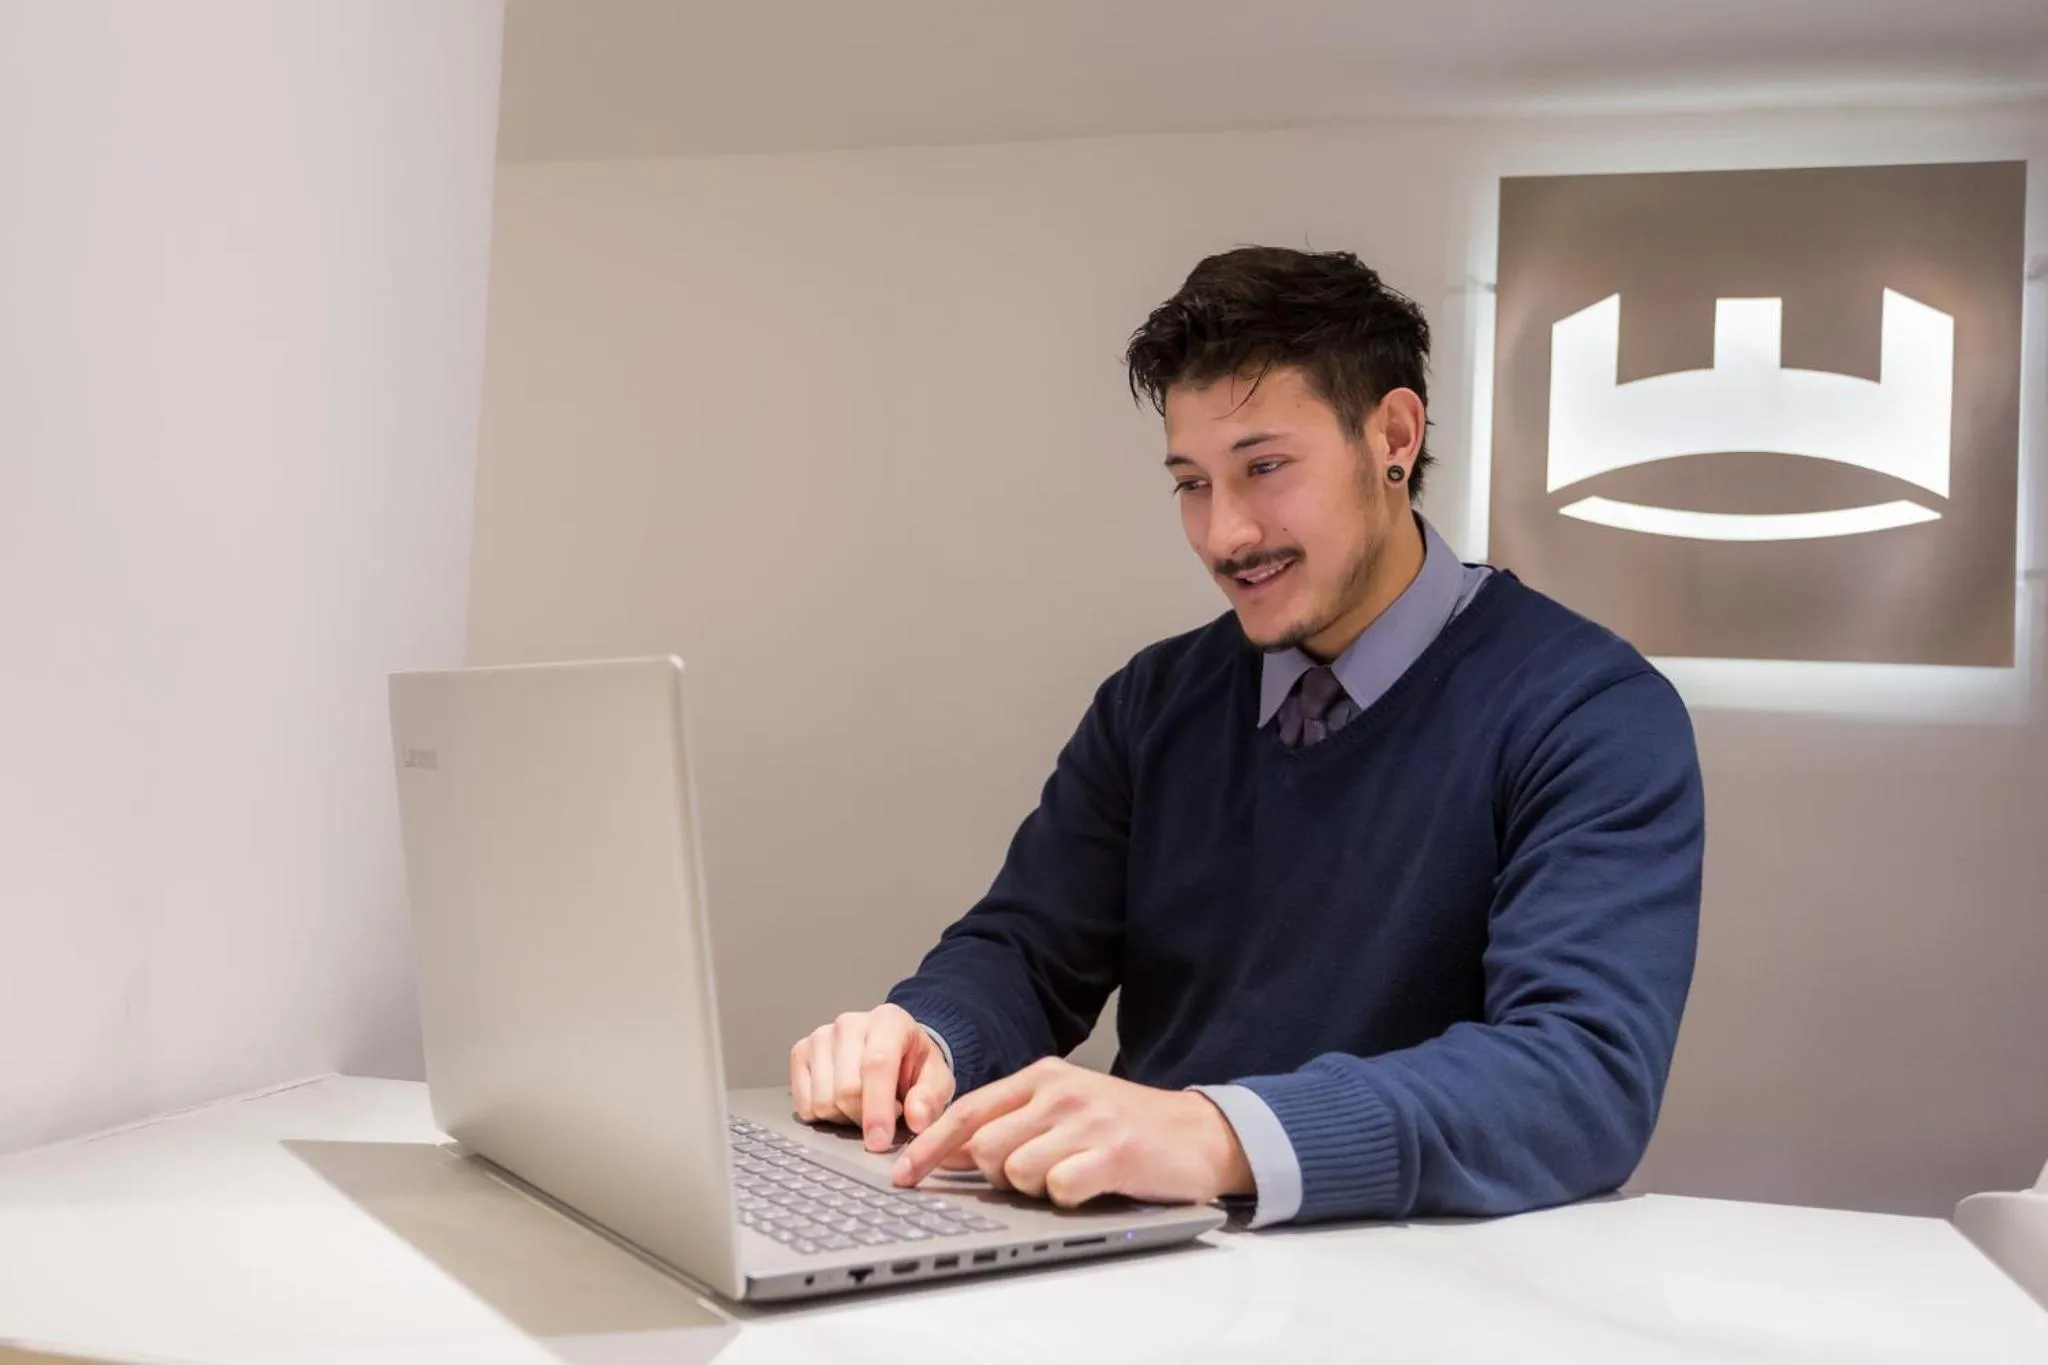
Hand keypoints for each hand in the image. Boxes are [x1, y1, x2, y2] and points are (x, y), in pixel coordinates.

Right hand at [789, 1004, 956, 1151]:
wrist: (894, 1050)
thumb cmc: (915, 1066)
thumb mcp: (937, 1080)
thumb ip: (930, 1099)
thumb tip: (917, 1120)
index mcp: (888, 1021)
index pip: (876, 1064)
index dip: (877, 1109)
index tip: (880, 1142)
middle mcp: (850, 1023)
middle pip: (845, 1089)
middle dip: (864, 1118)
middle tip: (884, 1118)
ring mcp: (821, 1036)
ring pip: (822, 1100)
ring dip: (844, 1118)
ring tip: (864, 1107)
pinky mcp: (800, 1052)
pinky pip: (804, 1104)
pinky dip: (824, 1116)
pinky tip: (843, 1105)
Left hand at [891, 1057, 1252, 1207]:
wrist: (1198, 1133)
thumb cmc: (1124, 1126)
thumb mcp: (1063, 1109)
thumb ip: (1009, 1122)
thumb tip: (945, 1152)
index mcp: (1041, 1077)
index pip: (966, 1111)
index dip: (928, 1147)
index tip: (901, 1174)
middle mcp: (1059, 1092)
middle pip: (984, 1148)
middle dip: (997, 1175)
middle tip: (1038, 1172)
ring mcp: (1087, 1120)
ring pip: (1016, 1171)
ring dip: (1036, 1187)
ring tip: (1072, 1174)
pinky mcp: (1113, 1152)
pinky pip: (1059, 1189)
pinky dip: (1069, 1197)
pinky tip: (1093, 1184)